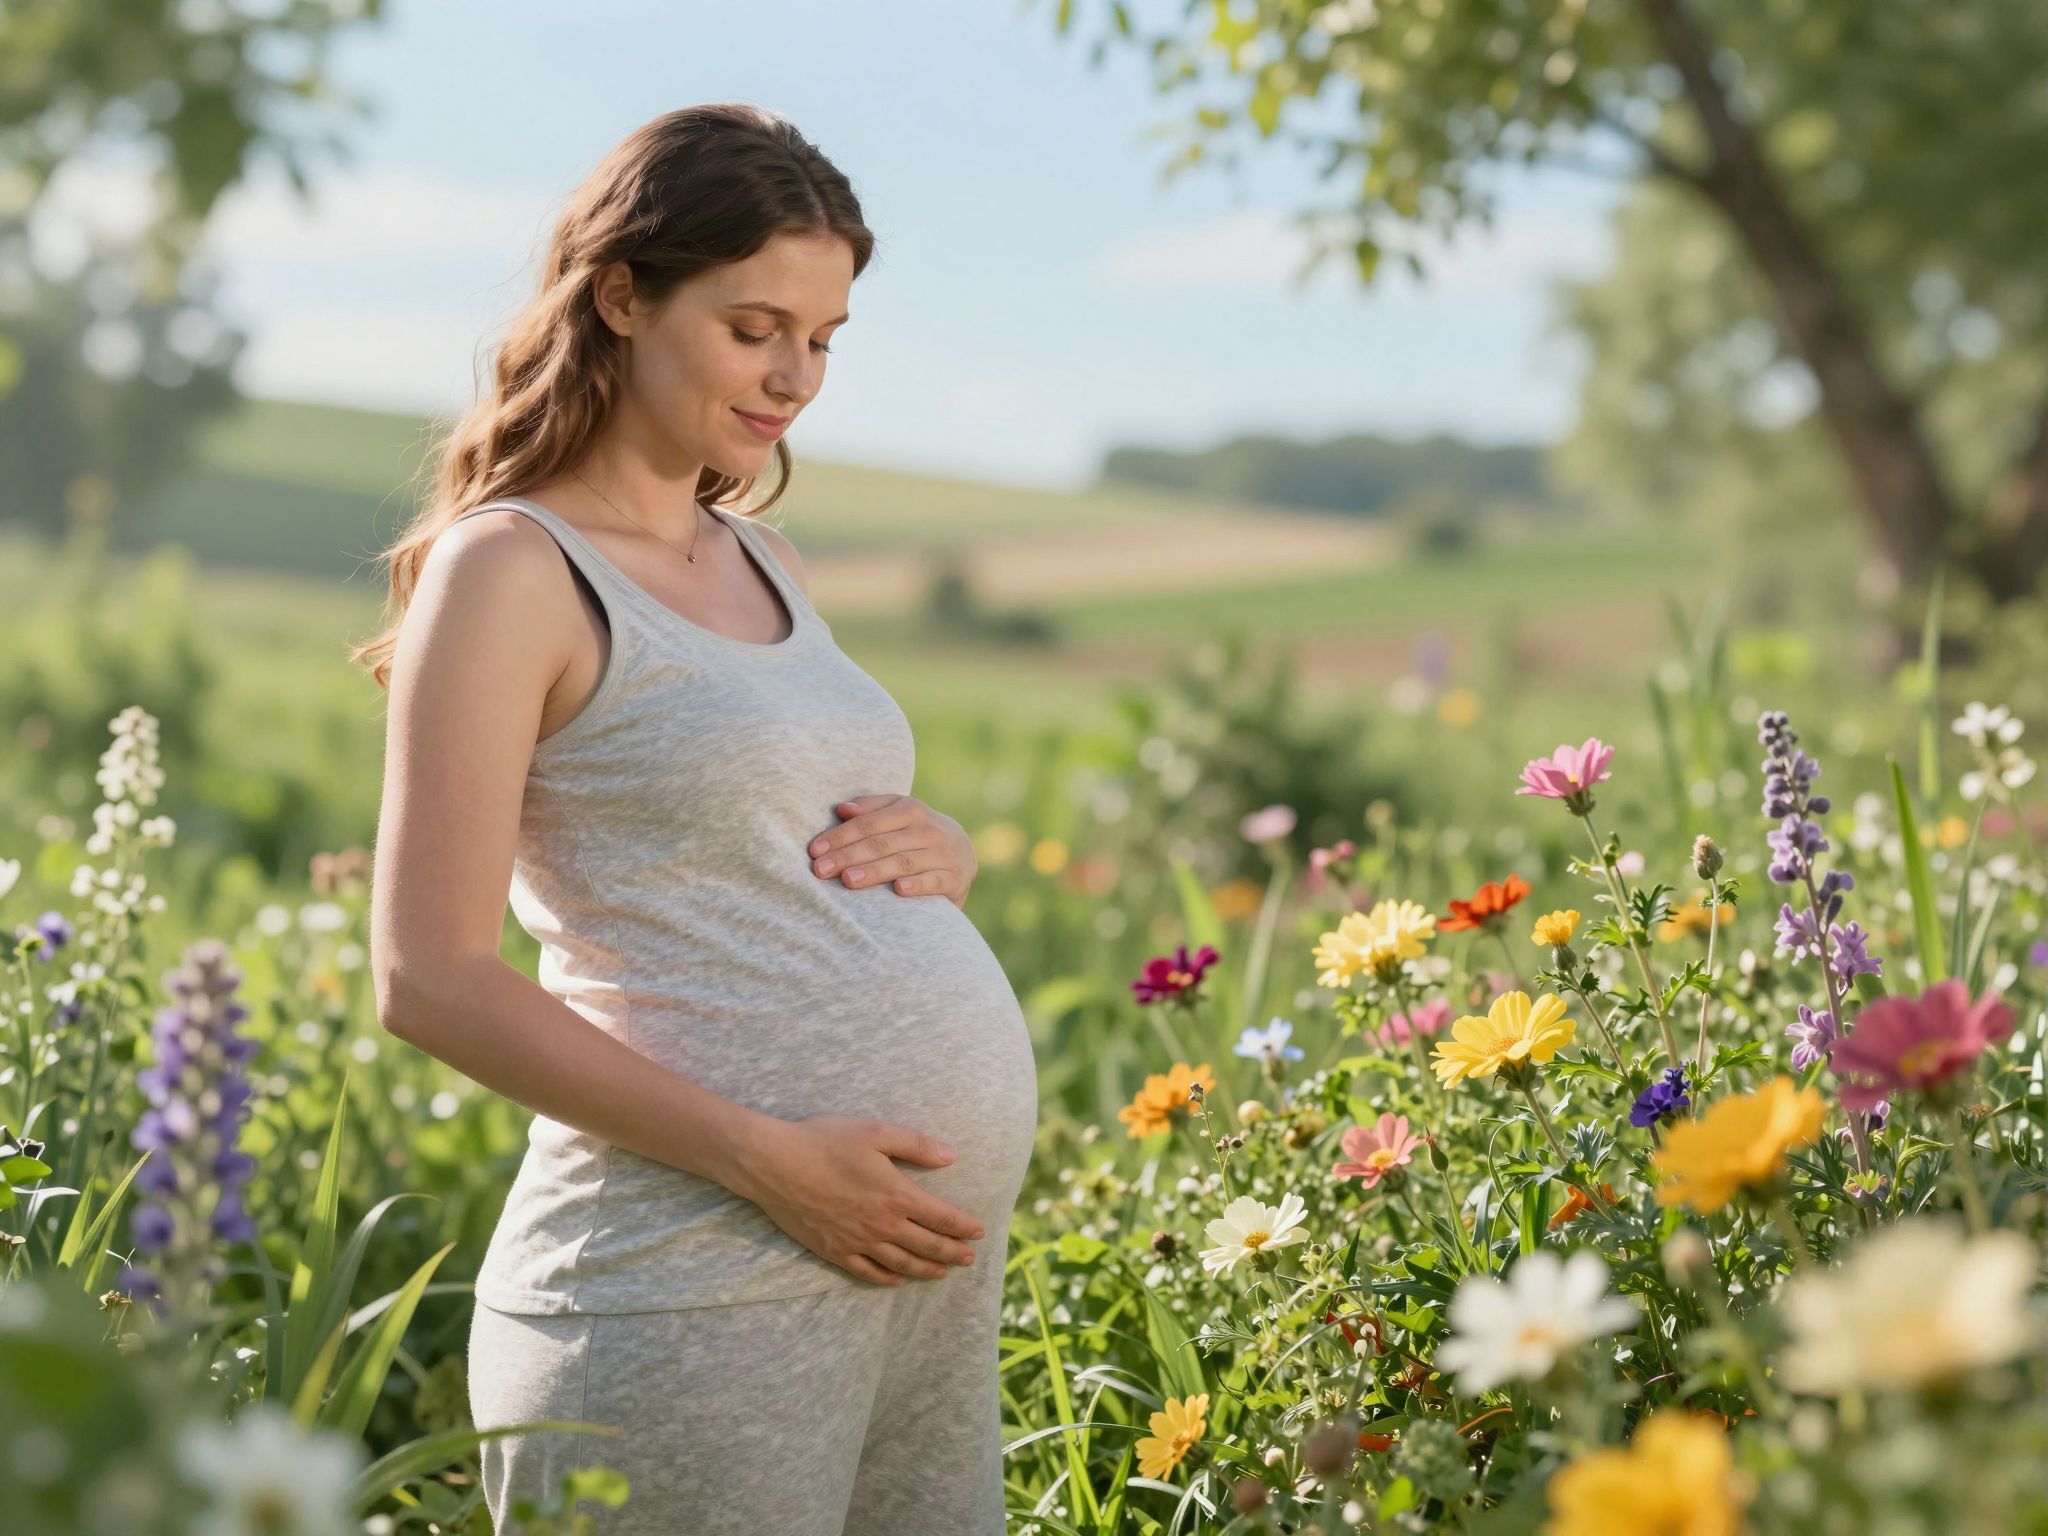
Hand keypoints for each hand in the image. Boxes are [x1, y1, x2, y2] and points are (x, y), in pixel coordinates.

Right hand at [731, 1113, 987, 1285]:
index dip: (962, 1227)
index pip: (941, 1217)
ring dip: (926, 1269)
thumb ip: (916, 1145)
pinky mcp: (833, 1251)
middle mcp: (882, 1224)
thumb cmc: (825, 1141)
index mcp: (897, 1195)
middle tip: (969, 1260)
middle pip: (927, 1245)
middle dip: (952, 1253)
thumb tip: (951, 1156)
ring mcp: (857, 1241)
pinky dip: (887, 1279)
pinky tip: (897, 1280)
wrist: (775, 1164)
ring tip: (942, 1273)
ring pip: (901, 1263)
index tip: (978, 1233)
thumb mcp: (876, 1132)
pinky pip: (867, 1272)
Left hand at [806, 794, 976, 908]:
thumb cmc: (917, 835)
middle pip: (881, 843)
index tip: (815, 850)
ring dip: (874, 871)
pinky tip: (898, 890)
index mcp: (910, 809)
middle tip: (820, 870)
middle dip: (848, 856)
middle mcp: (928, 829)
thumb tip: (842, 809)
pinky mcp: (954, 878)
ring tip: (848, 881)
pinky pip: (934, 881)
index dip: (840, 836)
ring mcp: (942, 853)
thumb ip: (871, 810)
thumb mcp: (899, 815)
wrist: (963, 855)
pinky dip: (917, 885)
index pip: (868, 823)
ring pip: (903, 862)